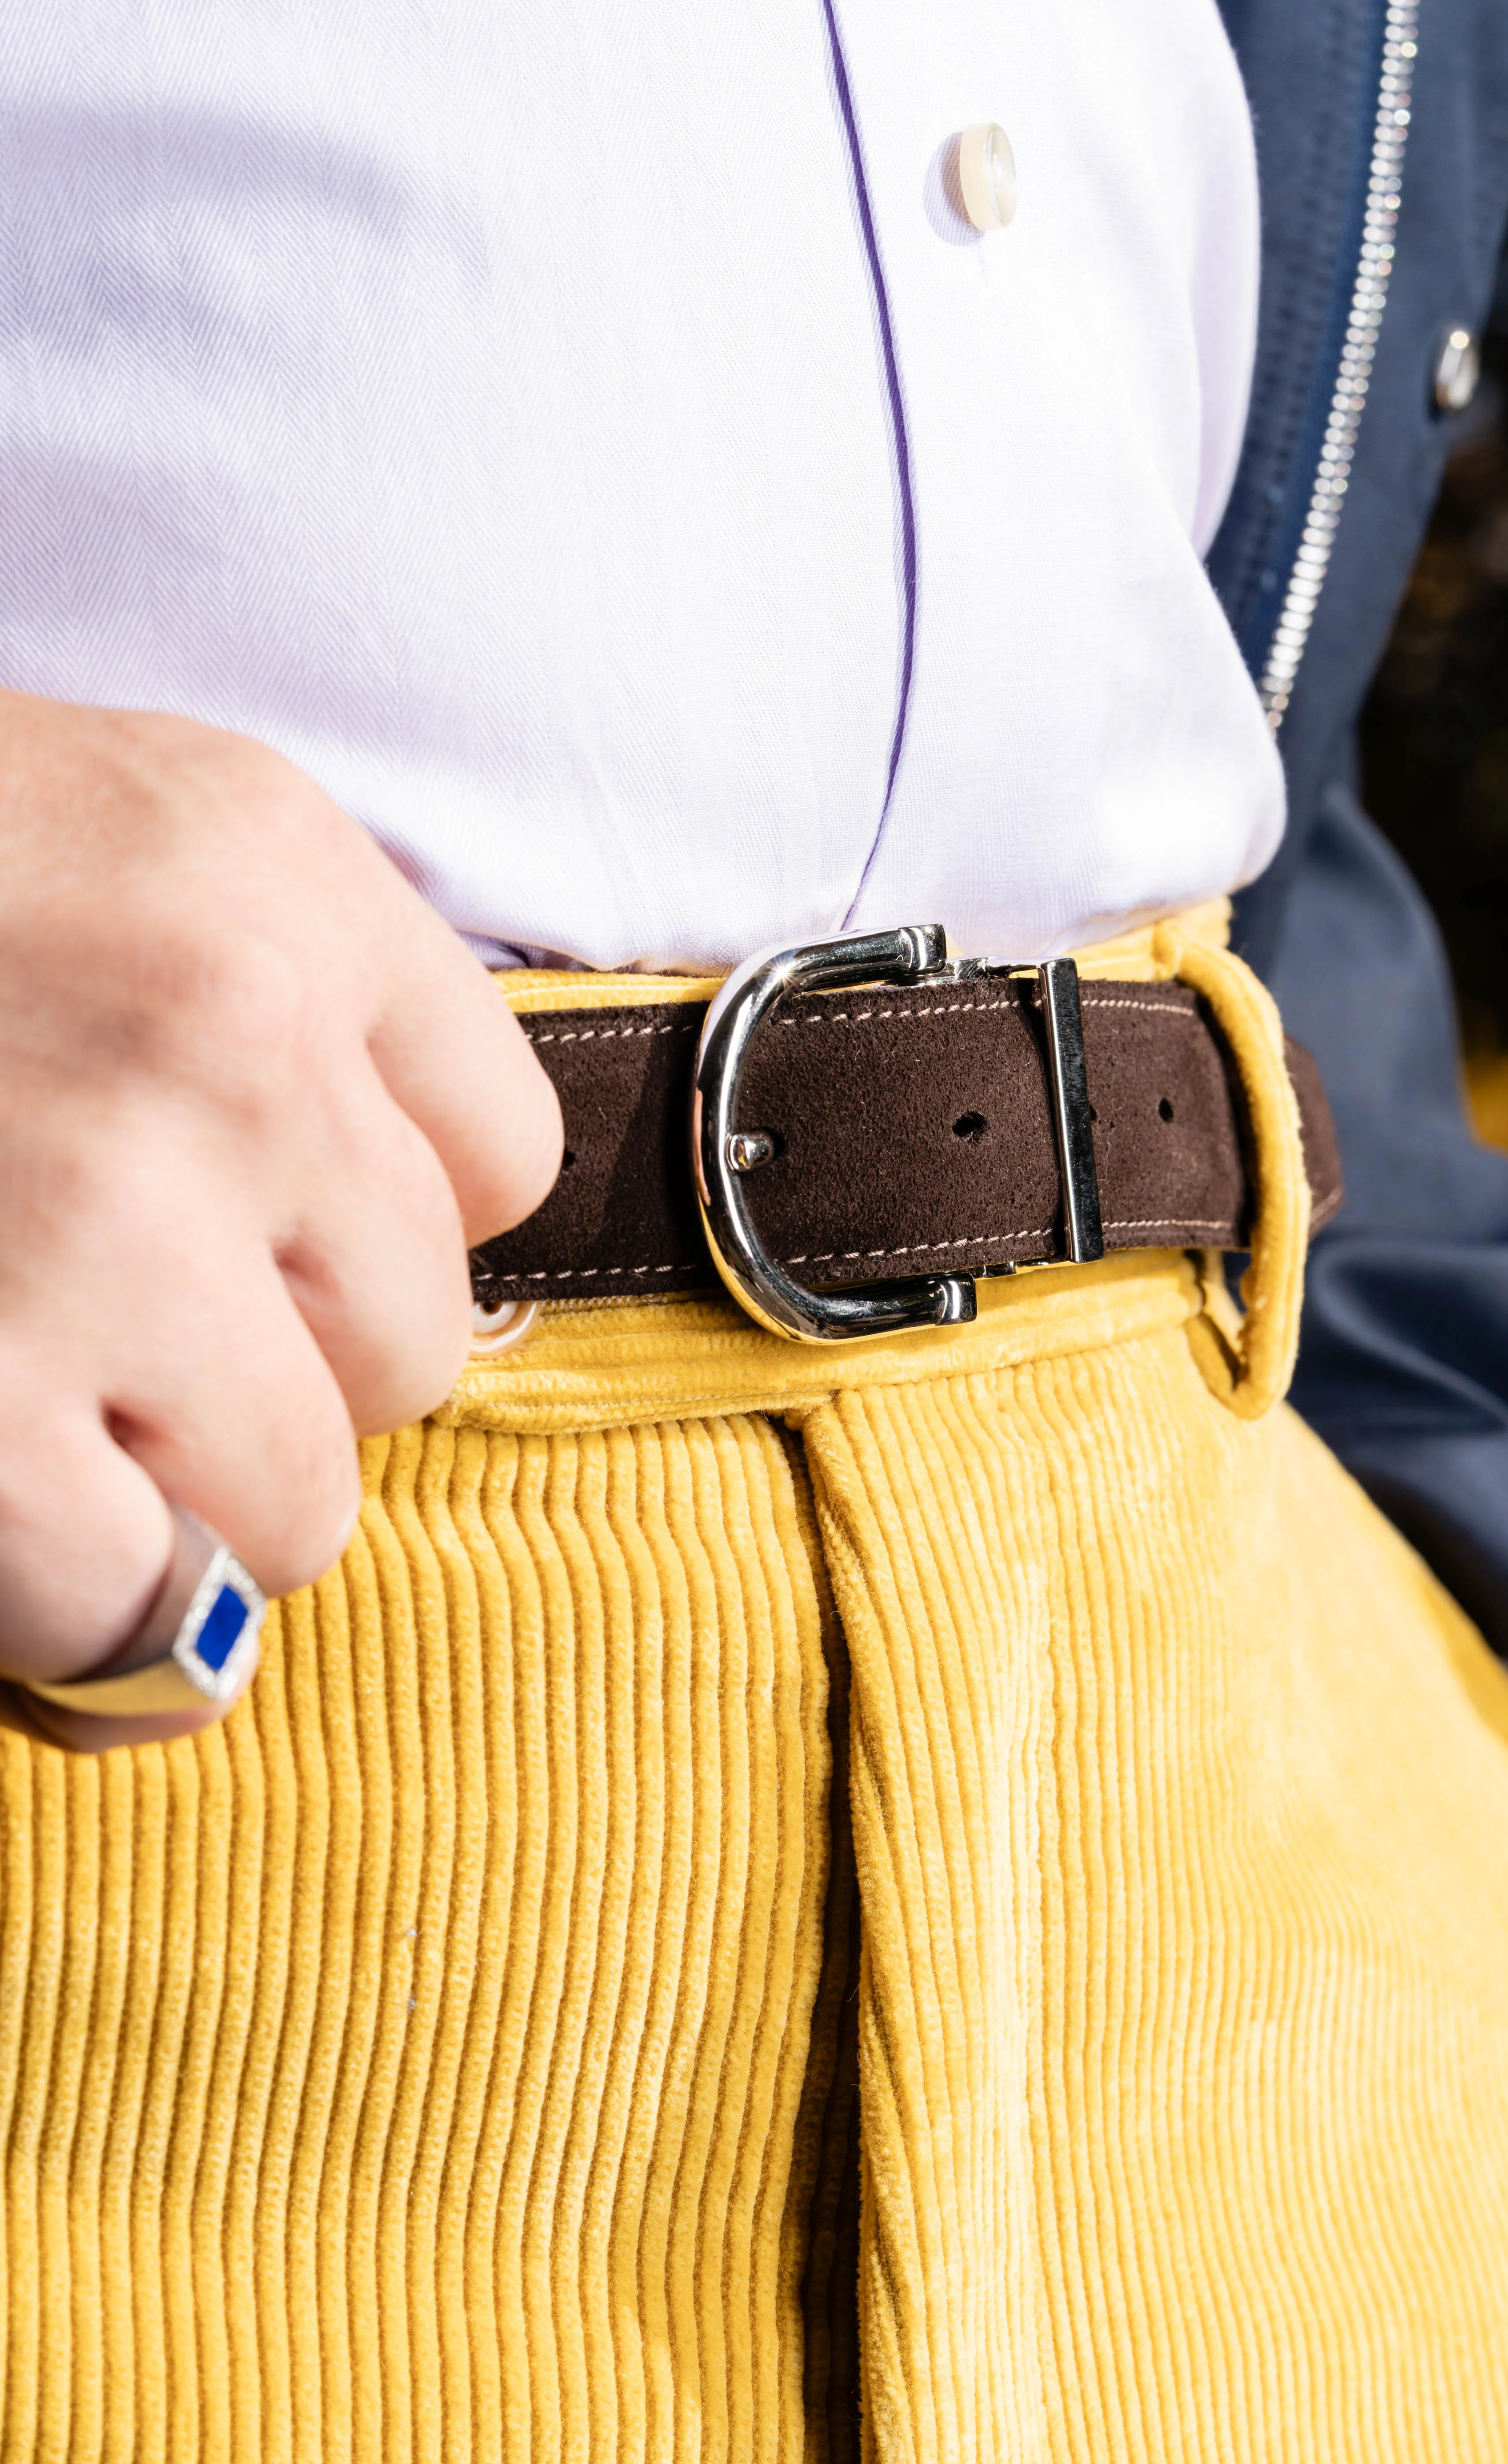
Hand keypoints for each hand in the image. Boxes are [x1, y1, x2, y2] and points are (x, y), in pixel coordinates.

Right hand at [0, 690, 562, 1749]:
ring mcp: (99, 1226)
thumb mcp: (91, 847)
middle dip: (278, 1367)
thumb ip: (274, 1020)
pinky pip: (149, 1615)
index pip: (503, 1151)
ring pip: (309, 1502)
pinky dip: (72, 1607)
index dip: (376, 1219)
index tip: (257, 1222)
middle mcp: (218, 1036)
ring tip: (24, 1392)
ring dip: (178, 1495)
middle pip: (419, 1341)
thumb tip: (383, 1292)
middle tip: (100, 1316)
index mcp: (264, 874)